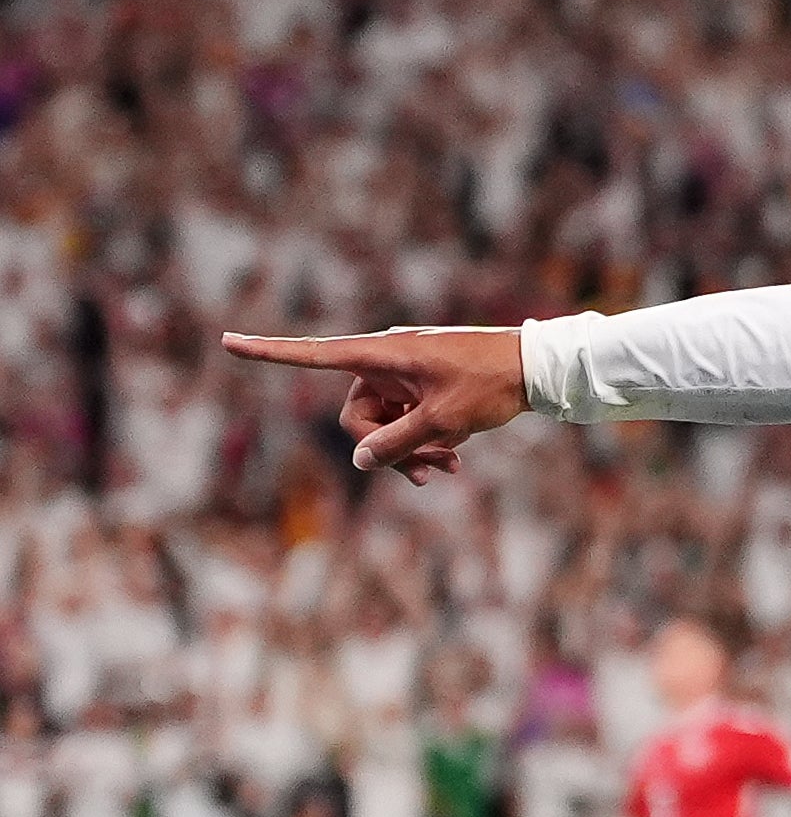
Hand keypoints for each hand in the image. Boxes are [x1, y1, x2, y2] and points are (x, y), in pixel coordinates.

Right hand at [222, 325, 526, 484]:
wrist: (537, 367)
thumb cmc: (490, 384)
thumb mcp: (444, 421)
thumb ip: (398, 443)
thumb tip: (361, 462)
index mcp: (379, 355)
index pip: (312, 354)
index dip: (268, 352)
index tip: (226, 342)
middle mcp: (383, 361)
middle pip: (356, 416)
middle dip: (385, 450)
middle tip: (429, 475)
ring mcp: (402, 375)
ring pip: (384, 425)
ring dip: (410, 451)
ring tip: (449, 468)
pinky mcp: (421, 387)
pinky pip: (407, 420)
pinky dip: (424, 441)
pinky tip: (455, 462)